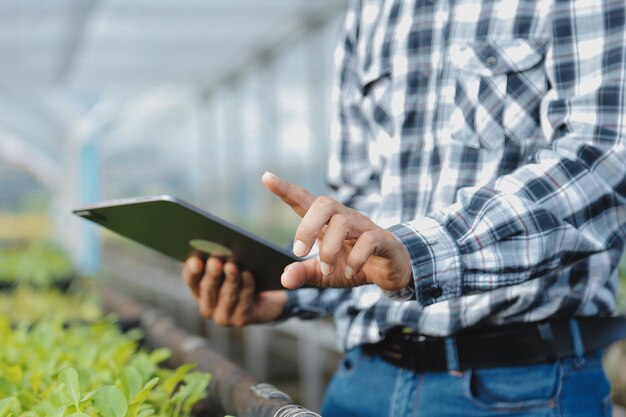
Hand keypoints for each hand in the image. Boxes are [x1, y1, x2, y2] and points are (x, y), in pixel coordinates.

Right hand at [182, 256, 287, 326]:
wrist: (266, 299)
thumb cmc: (241, 277)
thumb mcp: (228, 266)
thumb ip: (217, 258)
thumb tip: (212, 244)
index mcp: (198, 291)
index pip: (191, 280)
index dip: (192, 271)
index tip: (195, 260)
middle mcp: (207, 306)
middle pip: (208, 289)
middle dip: (212, 275)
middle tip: (214, 261)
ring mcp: (223, 316)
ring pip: (227, 295)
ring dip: (230, 279)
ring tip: (232, 266)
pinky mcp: (240, 320)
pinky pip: (243, 301)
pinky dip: (246, 286)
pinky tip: (248, 274)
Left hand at [262, 172, 412, 290]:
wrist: (391, 271)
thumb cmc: (354, 265)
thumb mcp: (324, 274)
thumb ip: (304, 274)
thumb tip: (284, 279)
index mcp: (326, 222)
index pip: (304, 200)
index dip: (285, 189)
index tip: (266, 177)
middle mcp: (344, 218)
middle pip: (323, 203)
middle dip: (306, 227)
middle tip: (298, 252)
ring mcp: (364, 226)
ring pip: (343, 222)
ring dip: (329, 250)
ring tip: (327, 270)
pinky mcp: (383, 239)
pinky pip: (368, 240)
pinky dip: (355, 259)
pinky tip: (349, 273)